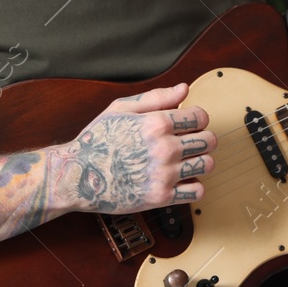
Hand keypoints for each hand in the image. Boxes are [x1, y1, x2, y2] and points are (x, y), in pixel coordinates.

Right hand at [55, 83, 215, 213]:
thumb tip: (184, 89)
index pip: (200, 117)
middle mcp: (164, 149)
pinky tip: (182, 180)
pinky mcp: (161, 197)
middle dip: (204, 138)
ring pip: (207, 165)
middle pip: (209, 141)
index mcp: (156, 123)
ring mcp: (164, 174)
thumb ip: (156, 97)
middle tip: (191, 142)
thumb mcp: (120, 109)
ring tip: (187, 161)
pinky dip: (194, 186)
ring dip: (201, 161)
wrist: (77, 175)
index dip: (198, 118)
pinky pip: (197, 192)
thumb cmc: (97, 140)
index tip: (189, 124)